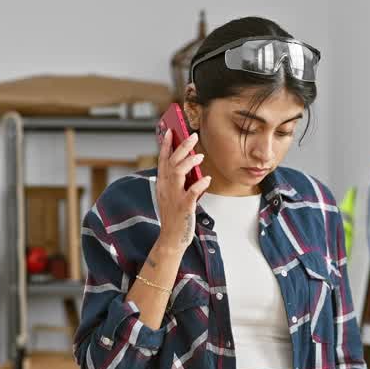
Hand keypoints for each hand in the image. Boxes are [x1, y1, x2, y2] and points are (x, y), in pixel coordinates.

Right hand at [153, 130, 211, 253]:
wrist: (171, 238)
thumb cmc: (174, 215)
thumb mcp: (171, 194)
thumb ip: (177, 180)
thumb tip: (189, 164)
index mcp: (162, 183)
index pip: (162, 159)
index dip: (166, 144)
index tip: (170, 130)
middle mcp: (165, 187)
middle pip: (171, 161)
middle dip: (181, 146)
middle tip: (193, 135)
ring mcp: (174, 197)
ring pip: (178, 172)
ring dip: (189, 162)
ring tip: (200, 156)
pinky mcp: (184, 207)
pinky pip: (192, 192)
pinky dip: (200, 184)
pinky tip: (207, 179)